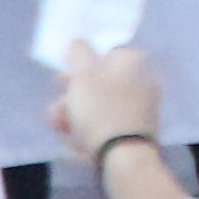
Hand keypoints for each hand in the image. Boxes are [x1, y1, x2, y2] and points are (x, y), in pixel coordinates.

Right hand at [49, 41, 163, 162]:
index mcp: (132, 62)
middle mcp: (142, 79)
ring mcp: (142, 105)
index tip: (61, 82)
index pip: (102, 54)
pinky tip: (75, 142)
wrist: (124, 156)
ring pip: (99, 105)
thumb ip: (78, 54)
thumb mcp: (83, 76)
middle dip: (71, 97)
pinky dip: (89, 130)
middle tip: (57, 112)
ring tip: (61, 129)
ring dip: (74, 115)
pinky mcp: (137, 129)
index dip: (77, 67)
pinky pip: (107, 124)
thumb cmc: (101, 111)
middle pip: (98, 82)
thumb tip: (79, 42)